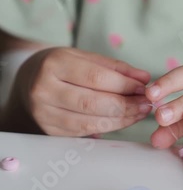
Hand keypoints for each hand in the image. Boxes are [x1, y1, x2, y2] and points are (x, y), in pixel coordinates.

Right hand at [15, 47, 151, 135]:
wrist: (29, 80)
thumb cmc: (62, 66)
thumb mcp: (84, 57)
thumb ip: (115, 67)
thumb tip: (144, 77)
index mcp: (54, 65)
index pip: (95, 77)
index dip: (124, 85)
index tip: (144, 88)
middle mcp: (44, 89)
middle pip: (92, 103)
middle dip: (125, 106)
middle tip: (146, 105)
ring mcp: (44, 113)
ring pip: (89, 122)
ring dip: (120, 120)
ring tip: (138, 113)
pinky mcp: (49, 130)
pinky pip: (84, 132)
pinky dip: (107, 128)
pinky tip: (122, 121)